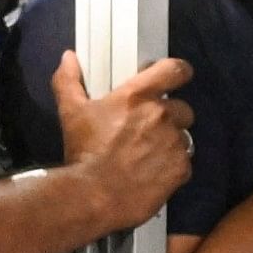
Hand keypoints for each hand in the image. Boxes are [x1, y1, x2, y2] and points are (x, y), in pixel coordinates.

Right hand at [51, 49, 194, 231]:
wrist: (94, 195)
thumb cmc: (84, 152)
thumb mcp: (70, 112)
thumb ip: (68, 81)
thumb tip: (68, 57)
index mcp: (138, 96)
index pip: (174, 70)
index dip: (178, 71)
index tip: (176, 76)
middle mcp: (161, 116)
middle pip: (183, 108)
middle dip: (171, 116)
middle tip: (150, 130)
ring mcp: (174, 143)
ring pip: (184, 137)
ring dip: (172, 142)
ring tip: (149, 155)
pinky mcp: (181, 169)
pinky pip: (184, 163)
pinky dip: (172, 166)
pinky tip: (154, 173)